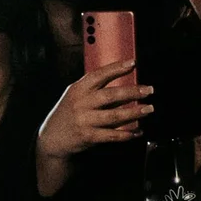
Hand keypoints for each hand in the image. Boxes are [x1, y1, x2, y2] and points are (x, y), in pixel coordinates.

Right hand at [35, 62, 153, 194]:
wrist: (52, 137)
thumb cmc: (68, 113)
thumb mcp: (75, 95)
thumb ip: (95, 89)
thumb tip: (123, 82)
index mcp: (78, 89)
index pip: (99, 75)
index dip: (116, 68)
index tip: (133, 63)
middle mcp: (81, 103)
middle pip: (111, 95)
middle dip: (132, 92)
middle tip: (149, 90)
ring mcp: (85, 121)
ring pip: (114, 116)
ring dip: (134, 112)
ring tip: (148, 109)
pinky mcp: (89, 137)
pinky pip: (113, 135)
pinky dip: (128, 133)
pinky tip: (138, 131)